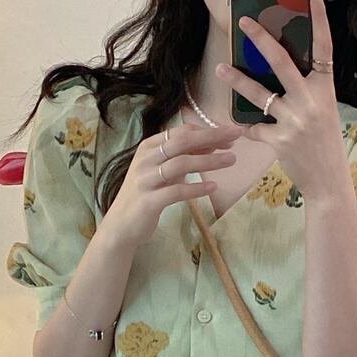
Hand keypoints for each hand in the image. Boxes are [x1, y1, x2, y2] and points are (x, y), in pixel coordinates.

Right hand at [104, 123, 242, 247]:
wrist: (121, 225)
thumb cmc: (146, 195)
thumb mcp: (164, 172)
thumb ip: (183, 157)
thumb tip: (212, 144)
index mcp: (149, 147)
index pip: (181, 132)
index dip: (207, 130)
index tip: (230, 133)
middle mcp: (145, 159)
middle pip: (182, 142)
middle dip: (211, 137)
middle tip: (235, 137)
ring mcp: (145, 180)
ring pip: (181, 164)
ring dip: (209, 161)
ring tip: (231, 160)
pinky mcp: (149, 201)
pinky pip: (176, 191)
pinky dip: (196, 188)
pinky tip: (213, 186)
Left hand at [215, 0, 347, 200]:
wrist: (330, 182)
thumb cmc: (324, 143)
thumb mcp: (323, 111)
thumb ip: (305, 90)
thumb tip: (277, 69)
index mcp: (326, 89)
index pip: (324, 46)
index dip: (320, 18)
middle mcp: (312, 101)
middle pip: (283, 62)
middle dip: (261, 40)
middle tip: (243, 22)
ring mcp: (296, 121)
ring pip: (260, 94)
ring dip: (238, 80)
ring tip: (220, 69)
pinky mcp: (280, 141)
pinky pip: (255, 128)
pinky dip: (247, 128)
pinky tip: (242, 127)